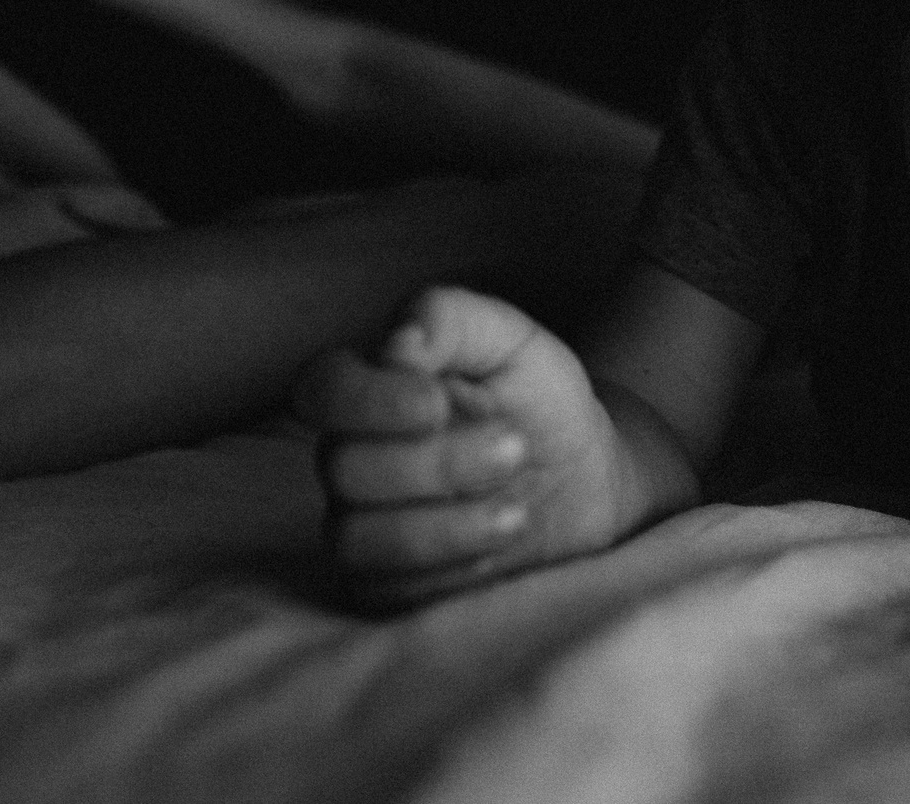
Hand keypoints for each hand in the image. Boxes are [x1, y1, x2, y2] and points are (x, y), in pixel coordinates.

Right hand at [293, 286, 627, 607]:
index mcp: (372, 386)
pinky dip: (453, 568)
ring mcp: (363, 524)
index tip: (438, 403)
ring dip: (445, 525)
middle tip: (515, 446)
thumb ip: (452, 319)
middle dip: (435, 463)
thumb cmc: (543, 403)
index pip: (320, 389)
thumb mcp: (514, 342)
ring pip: (357, 537)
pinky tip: (501, 547)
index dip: (367, 401)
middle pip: (342, 468)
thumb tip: (396, 342)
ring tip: (517, 511)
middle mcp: (353, 456)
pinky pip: (389, 591)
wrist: (589, 482)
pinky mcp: (387, 584)